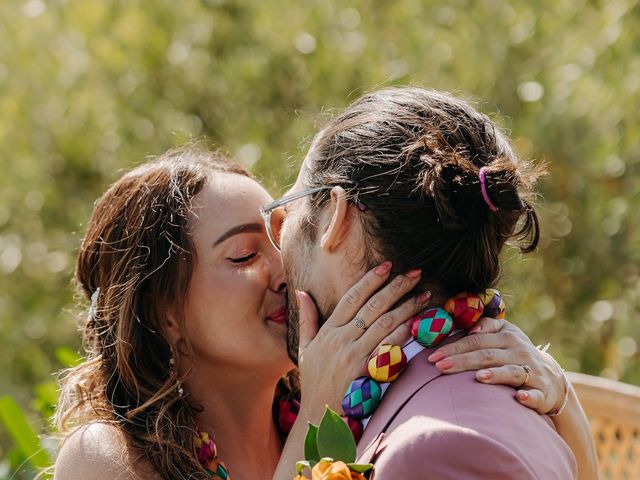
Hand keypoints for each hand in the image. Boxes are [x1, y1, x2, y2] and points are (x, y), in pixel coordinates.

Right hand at [296, 262, 430, 416]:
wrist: (319, 416)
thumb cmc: (314, 382)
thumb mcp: (304, 348)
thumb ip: (306, 319)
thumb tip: (301, 292)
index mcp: (328, 331)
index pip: (352, 297)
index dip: (371, 279)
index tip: (387, 265)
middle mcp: (341, 339)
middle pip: (373, 306)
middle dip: (396, 286)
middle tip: (415, 272)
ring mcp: (355, 356)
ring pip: (385, 324)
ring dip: (407, 307)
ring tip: (424, 294)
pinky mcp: (367, 372)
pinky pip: (390, 348)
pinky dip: (405, 333)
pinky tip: (419, 322)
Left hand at [426, 317, 565, 414]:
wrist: (552, 379)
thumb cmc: (517, 353)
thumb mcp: (506, 334)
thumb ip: (487, 326)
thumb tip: (470, 328)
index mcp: (507, 337)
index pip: (476, 340)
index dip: (454, 347)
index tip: (433, 356)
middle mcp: (519, 353)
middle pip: (487, 355)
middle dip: (463, 361)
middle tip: (440, 366)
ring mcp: (532, 372)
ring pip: (511, 372)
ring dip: (496, 375)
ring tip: (478, 377)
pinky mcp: (542, 392)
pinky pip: (535, 395)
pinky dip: (528, 397)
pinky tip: (519, 398)